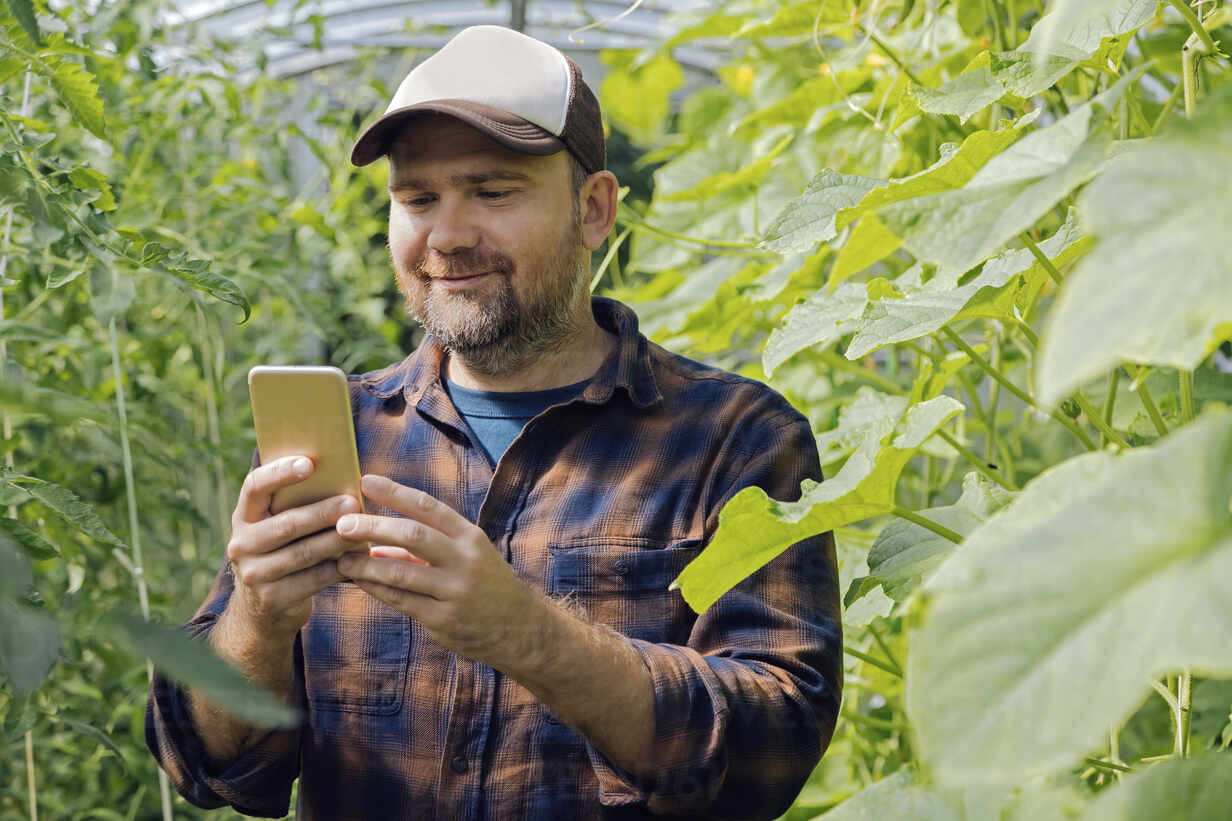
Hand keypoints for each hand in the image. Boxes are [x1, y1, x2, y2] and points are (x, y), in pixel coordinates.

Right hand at [225, 456, 359, 637]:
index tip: (309, 463)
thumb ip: (295, 504)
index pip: (254, 487)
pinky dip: (339, 567)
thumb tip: (341, 476)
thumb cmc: (282, 551)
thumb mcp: (276, 526)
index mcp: (243, 517)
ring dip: (335, 540)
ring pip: (302, 553)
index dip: (280, 473)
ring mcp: (253, 574)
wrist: (263, 609)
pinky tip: (360, 558)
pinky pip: (313, 580)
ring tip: (362, 529)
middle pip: (286, 524)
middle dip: (322, 512)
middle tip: (352, 502)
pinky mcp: (271, 599)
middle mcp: (241, 544)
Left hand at [335, 474, 546, 668]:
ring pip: (402, 572)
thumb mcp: (465, 555)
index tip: (365, 481)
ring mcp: (454, 590)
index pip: (428, 506)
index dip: (395, 492)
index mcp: (469, 536)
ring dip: (367, 565)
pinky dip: (377, 589)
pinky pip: (402, 600)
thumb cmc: (484, 583)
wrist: (519, 627)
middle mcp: (464, 560)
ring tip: (341, 559)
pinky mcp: (444, 619)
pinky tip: (359, 581)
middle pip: (413, 535)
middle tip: (342, 523)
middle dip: (373, 526)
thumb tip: (376, 540)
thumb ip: (424, 546)